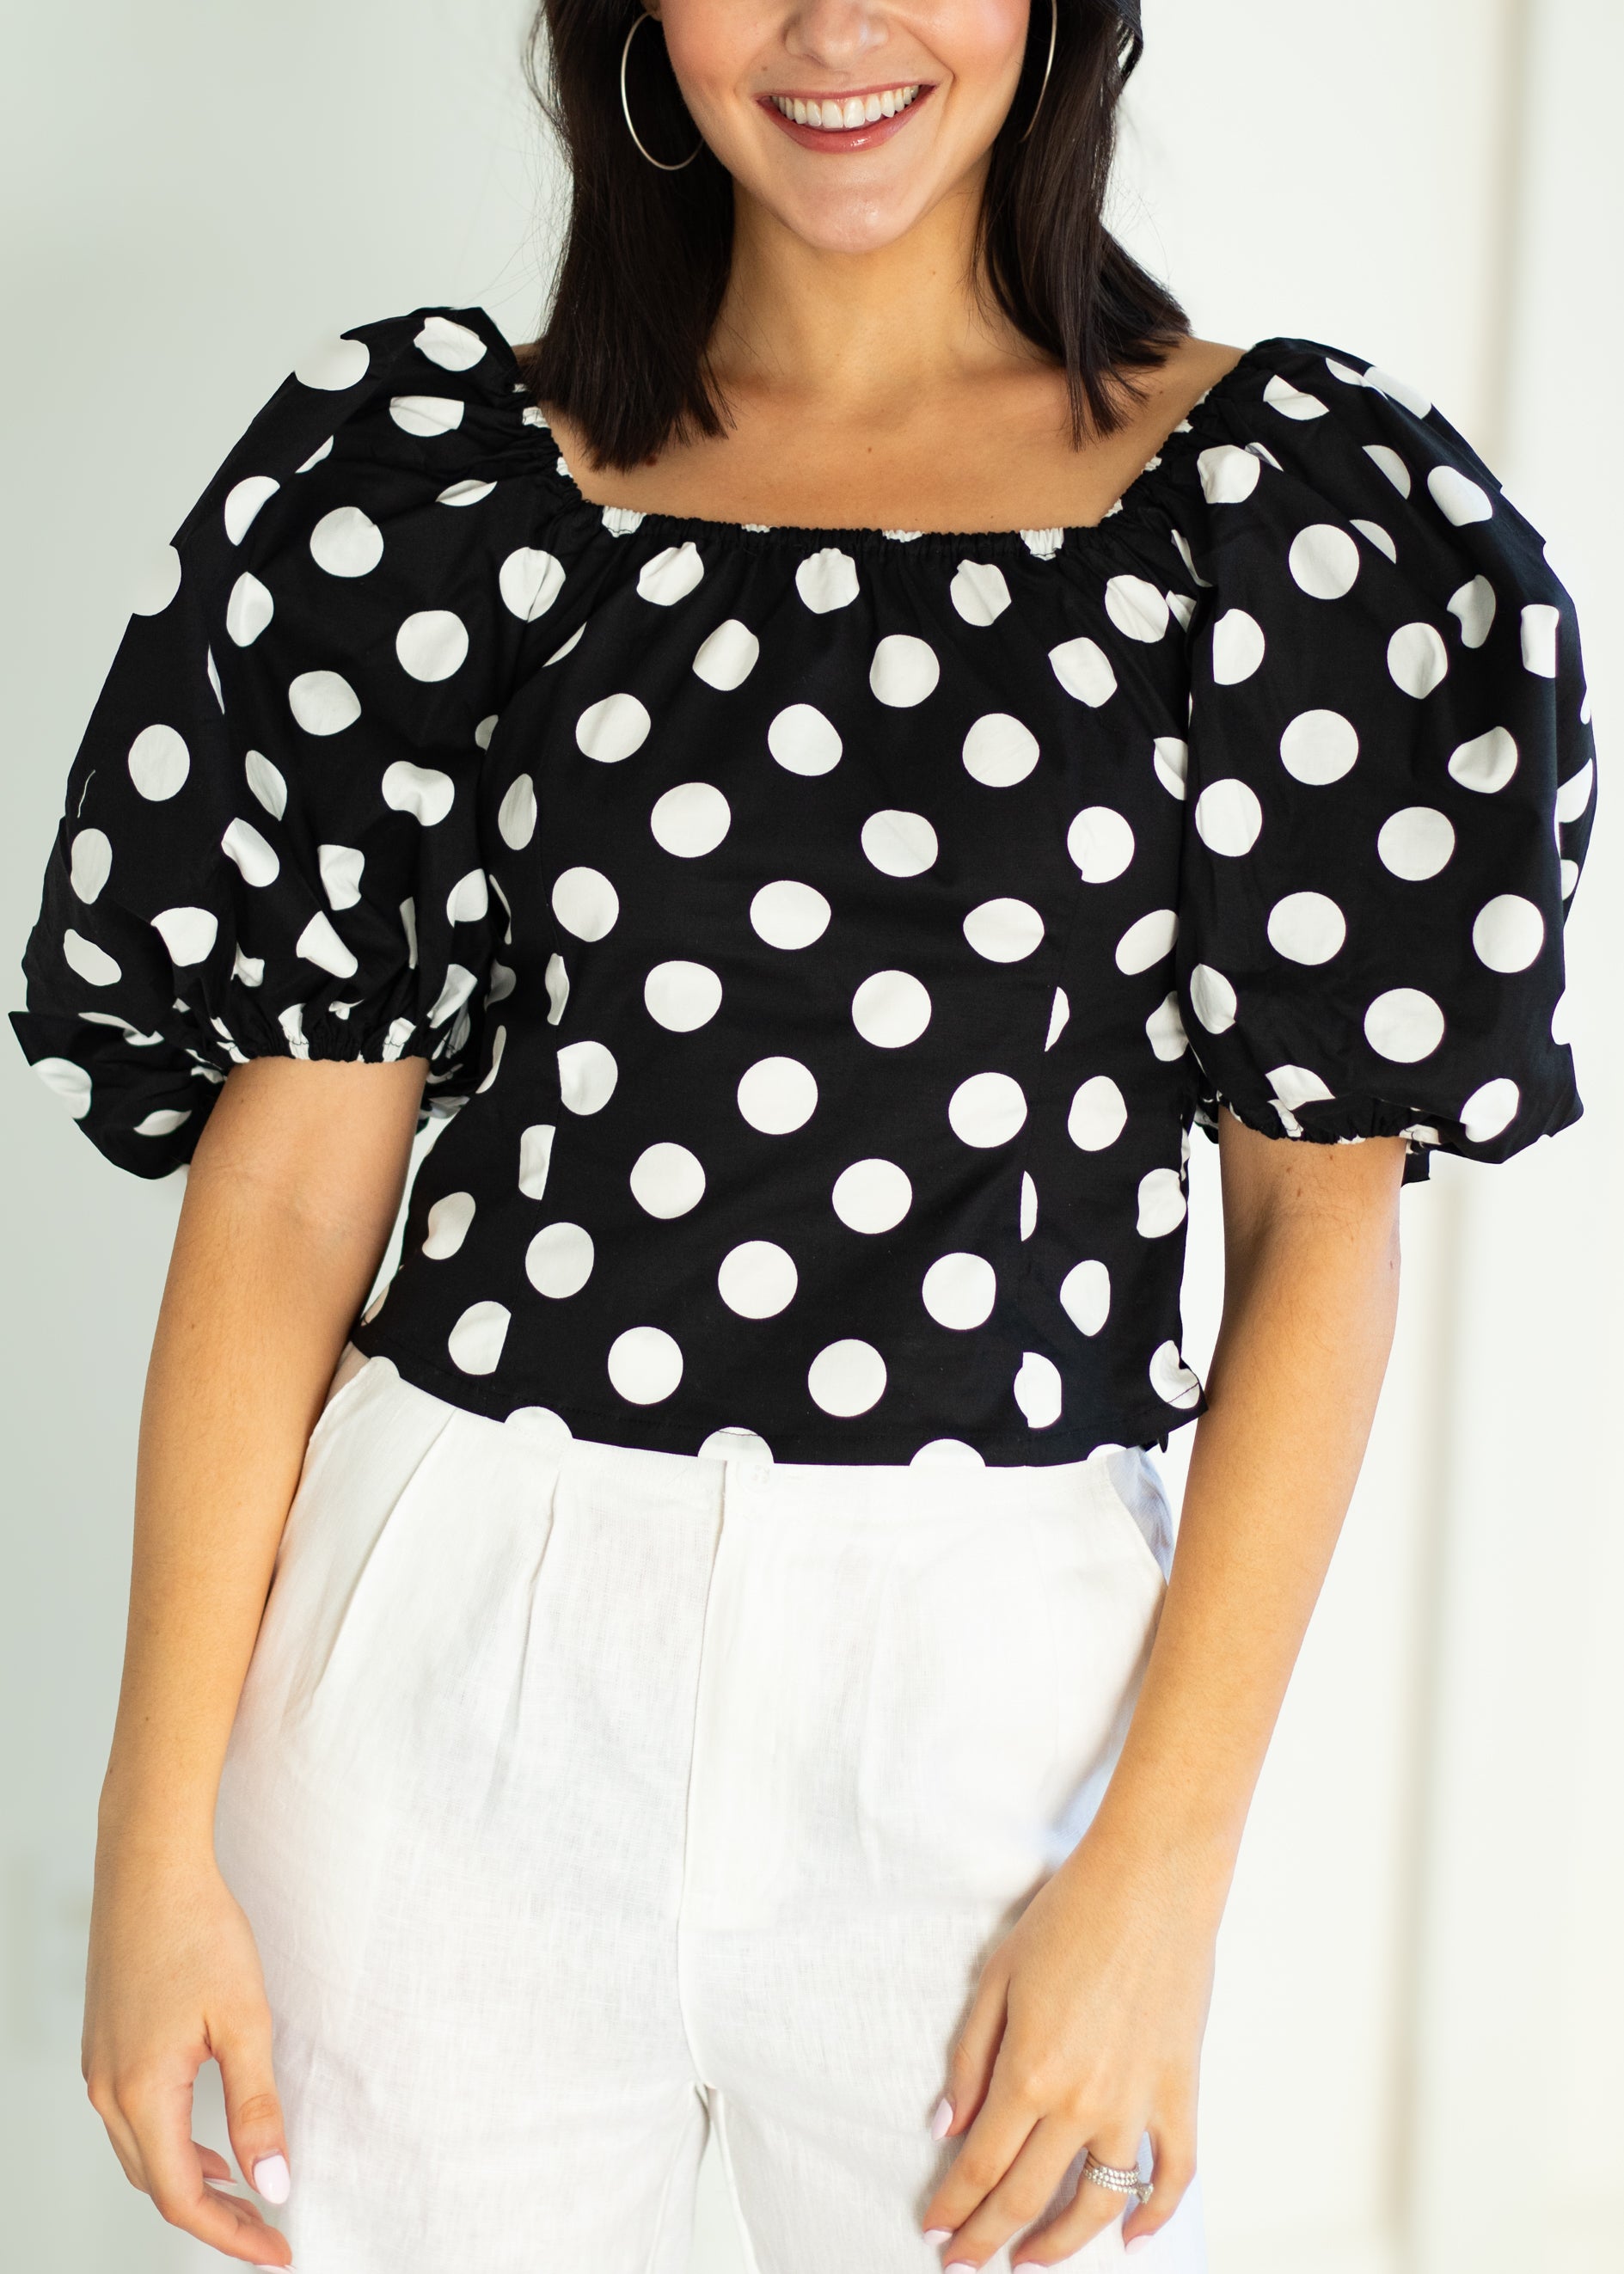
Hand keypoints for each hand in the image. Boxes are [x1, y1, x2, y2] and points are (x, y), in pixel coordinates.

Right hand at [83, 1834, 293, 2265]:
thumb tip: (273, 2182)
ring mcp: (98, 2066)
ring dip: (190, 2180)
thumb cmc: (198, 1930)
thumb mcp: (244, 2020)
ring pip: (140, 2154)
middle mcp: (106, 2089)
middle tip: (268, 2231)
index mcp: (140, 2092)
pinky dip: (170, 2142)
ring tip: (243, 2191)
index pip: (182, 2197)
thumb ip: (257, 2107)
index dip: (232, 2234)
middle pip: (157, 2184)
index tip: (279, 2252)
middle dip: (213, 2217)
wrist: (149, 1865)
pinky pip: (131, 2118)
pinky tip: (206, 2132)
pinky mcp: (104, 2044)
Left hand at [920, 1820, 1222, 2264]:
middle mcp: (1082, 2100)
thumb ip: (968, 2059)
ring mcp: (1137, 2101)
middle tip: (965, 2264)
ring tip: (1031, 2262)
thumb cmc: (1068, 1915)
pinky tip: (1133, 2239)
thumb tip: (947, 2128)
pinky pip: (1174, 2172)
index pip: (980, 2165)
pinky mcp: (1180, 2090)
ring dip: (1062, 2245)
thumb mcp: (996, 1977)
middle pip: (1028, 2196)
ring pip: (1099, 2202)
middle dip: (989, 2237)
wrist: (1150, 1879)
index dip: (954, 2206)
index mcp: (1028, 2070)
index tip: (935, 2232)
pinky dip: (1157, 2215)